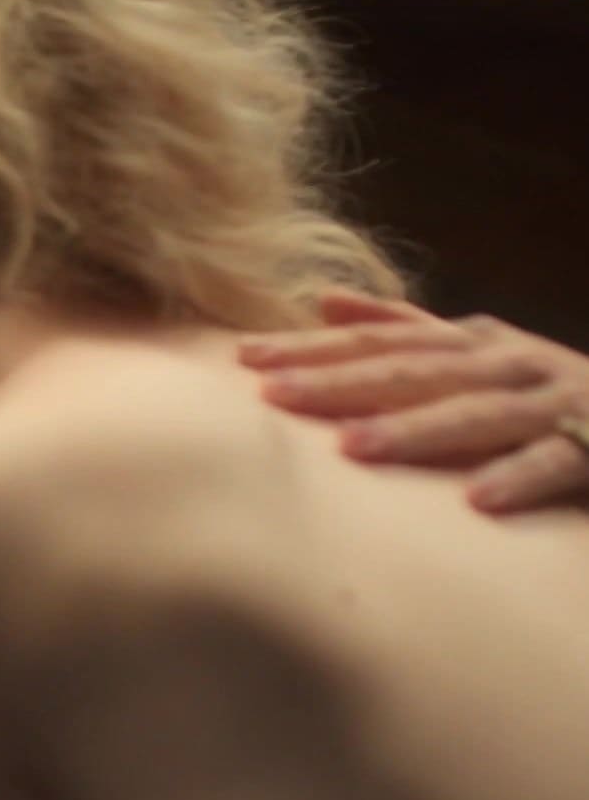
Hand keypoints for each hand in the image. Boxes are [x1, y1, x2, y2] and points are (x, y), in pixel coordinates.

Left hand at [238, 291, 588, 513]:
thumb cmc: (551, 392)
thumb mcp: (480, 355)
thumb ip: (406, 329)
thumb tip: (325, 298)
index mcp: (474, 343)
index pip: (379, 343)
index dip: (312, 349)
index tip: (243, 360)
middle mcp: (510, 362)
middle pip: (414, 371)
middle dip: (341, 382)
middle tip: (275, 395)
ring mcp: (557, 400)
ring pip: (477, 412)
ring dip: (416, 429)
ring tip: (353, 447)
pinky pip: (556, 461)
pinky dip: (519, 477)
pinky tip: (476, 501)